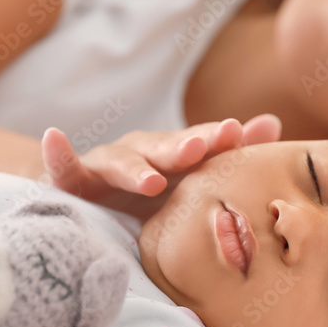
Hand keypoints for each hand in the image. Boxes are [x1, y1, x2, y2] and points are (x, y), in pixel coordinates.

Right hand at [39, 114, 280, 219]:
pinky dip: (58, 154)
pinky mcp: (73, 181)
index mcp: (173, 156)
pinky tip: (55, 138)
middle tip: (200, 149)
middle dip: (181, 147)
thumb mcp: (190, 179)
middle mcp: (141, 152)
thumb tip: (272, 123)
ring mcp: (105, 164)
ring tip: (151, 180)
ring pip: (120, 161)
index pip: (197, 144)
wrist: (89, 203)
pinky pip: (64, 169)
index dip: (215, 138)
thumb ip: (229, 156)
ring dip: (134, 168)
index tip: (237, 134)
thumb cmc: (152, 194)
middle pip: (162, 147)